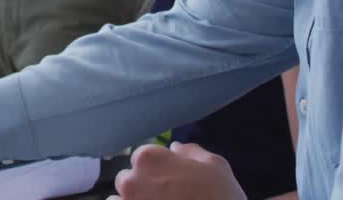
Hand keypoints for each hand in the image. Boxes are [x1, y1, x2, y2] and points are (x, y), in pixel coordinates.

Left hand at [109, 143, 246, 199]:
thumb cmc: (221, 196)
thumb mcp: (215, 165)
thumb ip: (191, 152)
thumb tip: (175, 148)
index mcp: (150, 158)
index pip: (142, 157)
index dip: (157, 169)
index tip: (171, 179)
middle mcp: (132, 180)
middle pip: (128, 179)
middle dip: (143, 186)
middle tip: (167, 196)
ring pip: (120, 198)